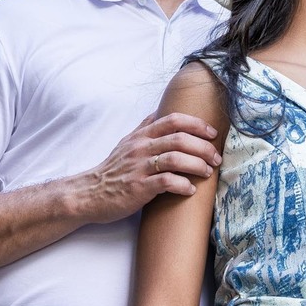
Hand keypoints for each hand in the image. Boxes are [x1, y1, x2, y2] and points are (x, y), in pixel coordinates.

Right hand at [76, 112, 222, 223]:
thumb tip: (159, 112)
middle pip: (180, 139)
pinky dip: (182, 184)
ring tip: (207, 172)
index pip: (173, 120)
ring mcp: (139, 167)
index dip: (197, 124)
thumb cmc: (113, 169)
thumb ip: (144, 128)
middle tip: (216, 157)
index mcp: (142, 136)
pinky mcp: (138, 187)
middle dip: (203, 147)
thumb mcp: (127, 143)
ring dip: (197, 165)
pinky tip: (190, 189)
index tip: (212, 134)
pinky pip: (166, 182)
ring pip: (175, 159)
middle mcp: (141, 148)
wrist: (89, 194)